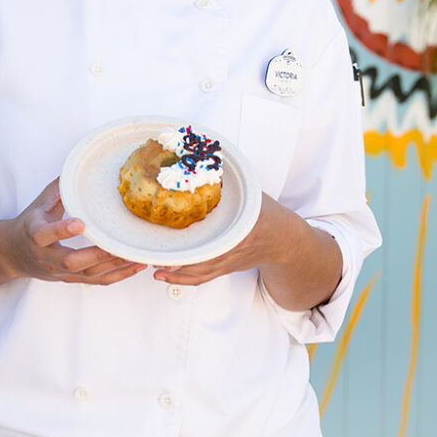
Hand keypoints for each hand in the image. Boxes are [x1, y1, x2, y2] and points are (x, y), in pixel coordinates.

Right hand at [5, 178, 146, 284]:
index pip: (45, 235)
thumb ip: (60, 187)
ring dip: (114, 266)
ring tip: (137, 256)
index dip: (62, 230)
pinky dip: (118, 275)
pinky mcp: (71, 280)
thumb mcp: (40, 202)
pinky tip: (136, 266)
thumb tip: (80, 164)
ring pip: (88, 274)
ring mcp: (59, 272)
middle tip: (120, 245)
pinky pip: (97, 281)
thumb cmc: (31, 222)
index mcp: (35, 234)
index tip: (80, 223)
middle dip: (97, 254)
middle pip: (70, 262)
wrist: (13, 254)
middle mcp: (46, 256)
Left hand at [152, 194, 341, 309]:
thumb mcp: (250, 193)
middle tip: (153, 255)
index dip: (195, 240)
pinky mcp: (224, 269)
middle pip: (201, 259)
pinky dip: (181, 279)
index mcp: (241, 228)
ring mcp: (228, 261)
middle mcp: (232, 248)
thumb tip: (202, 157)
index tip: (175, 235)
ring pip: (198, 272)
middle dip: (177, 260)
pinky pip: (201, 278)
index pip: (216, 236)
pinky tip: (163, 275)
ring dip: (174, 272)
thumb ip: (227, 181)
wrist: (285, 241)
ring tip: (152, 266)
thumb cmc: (266, 214)